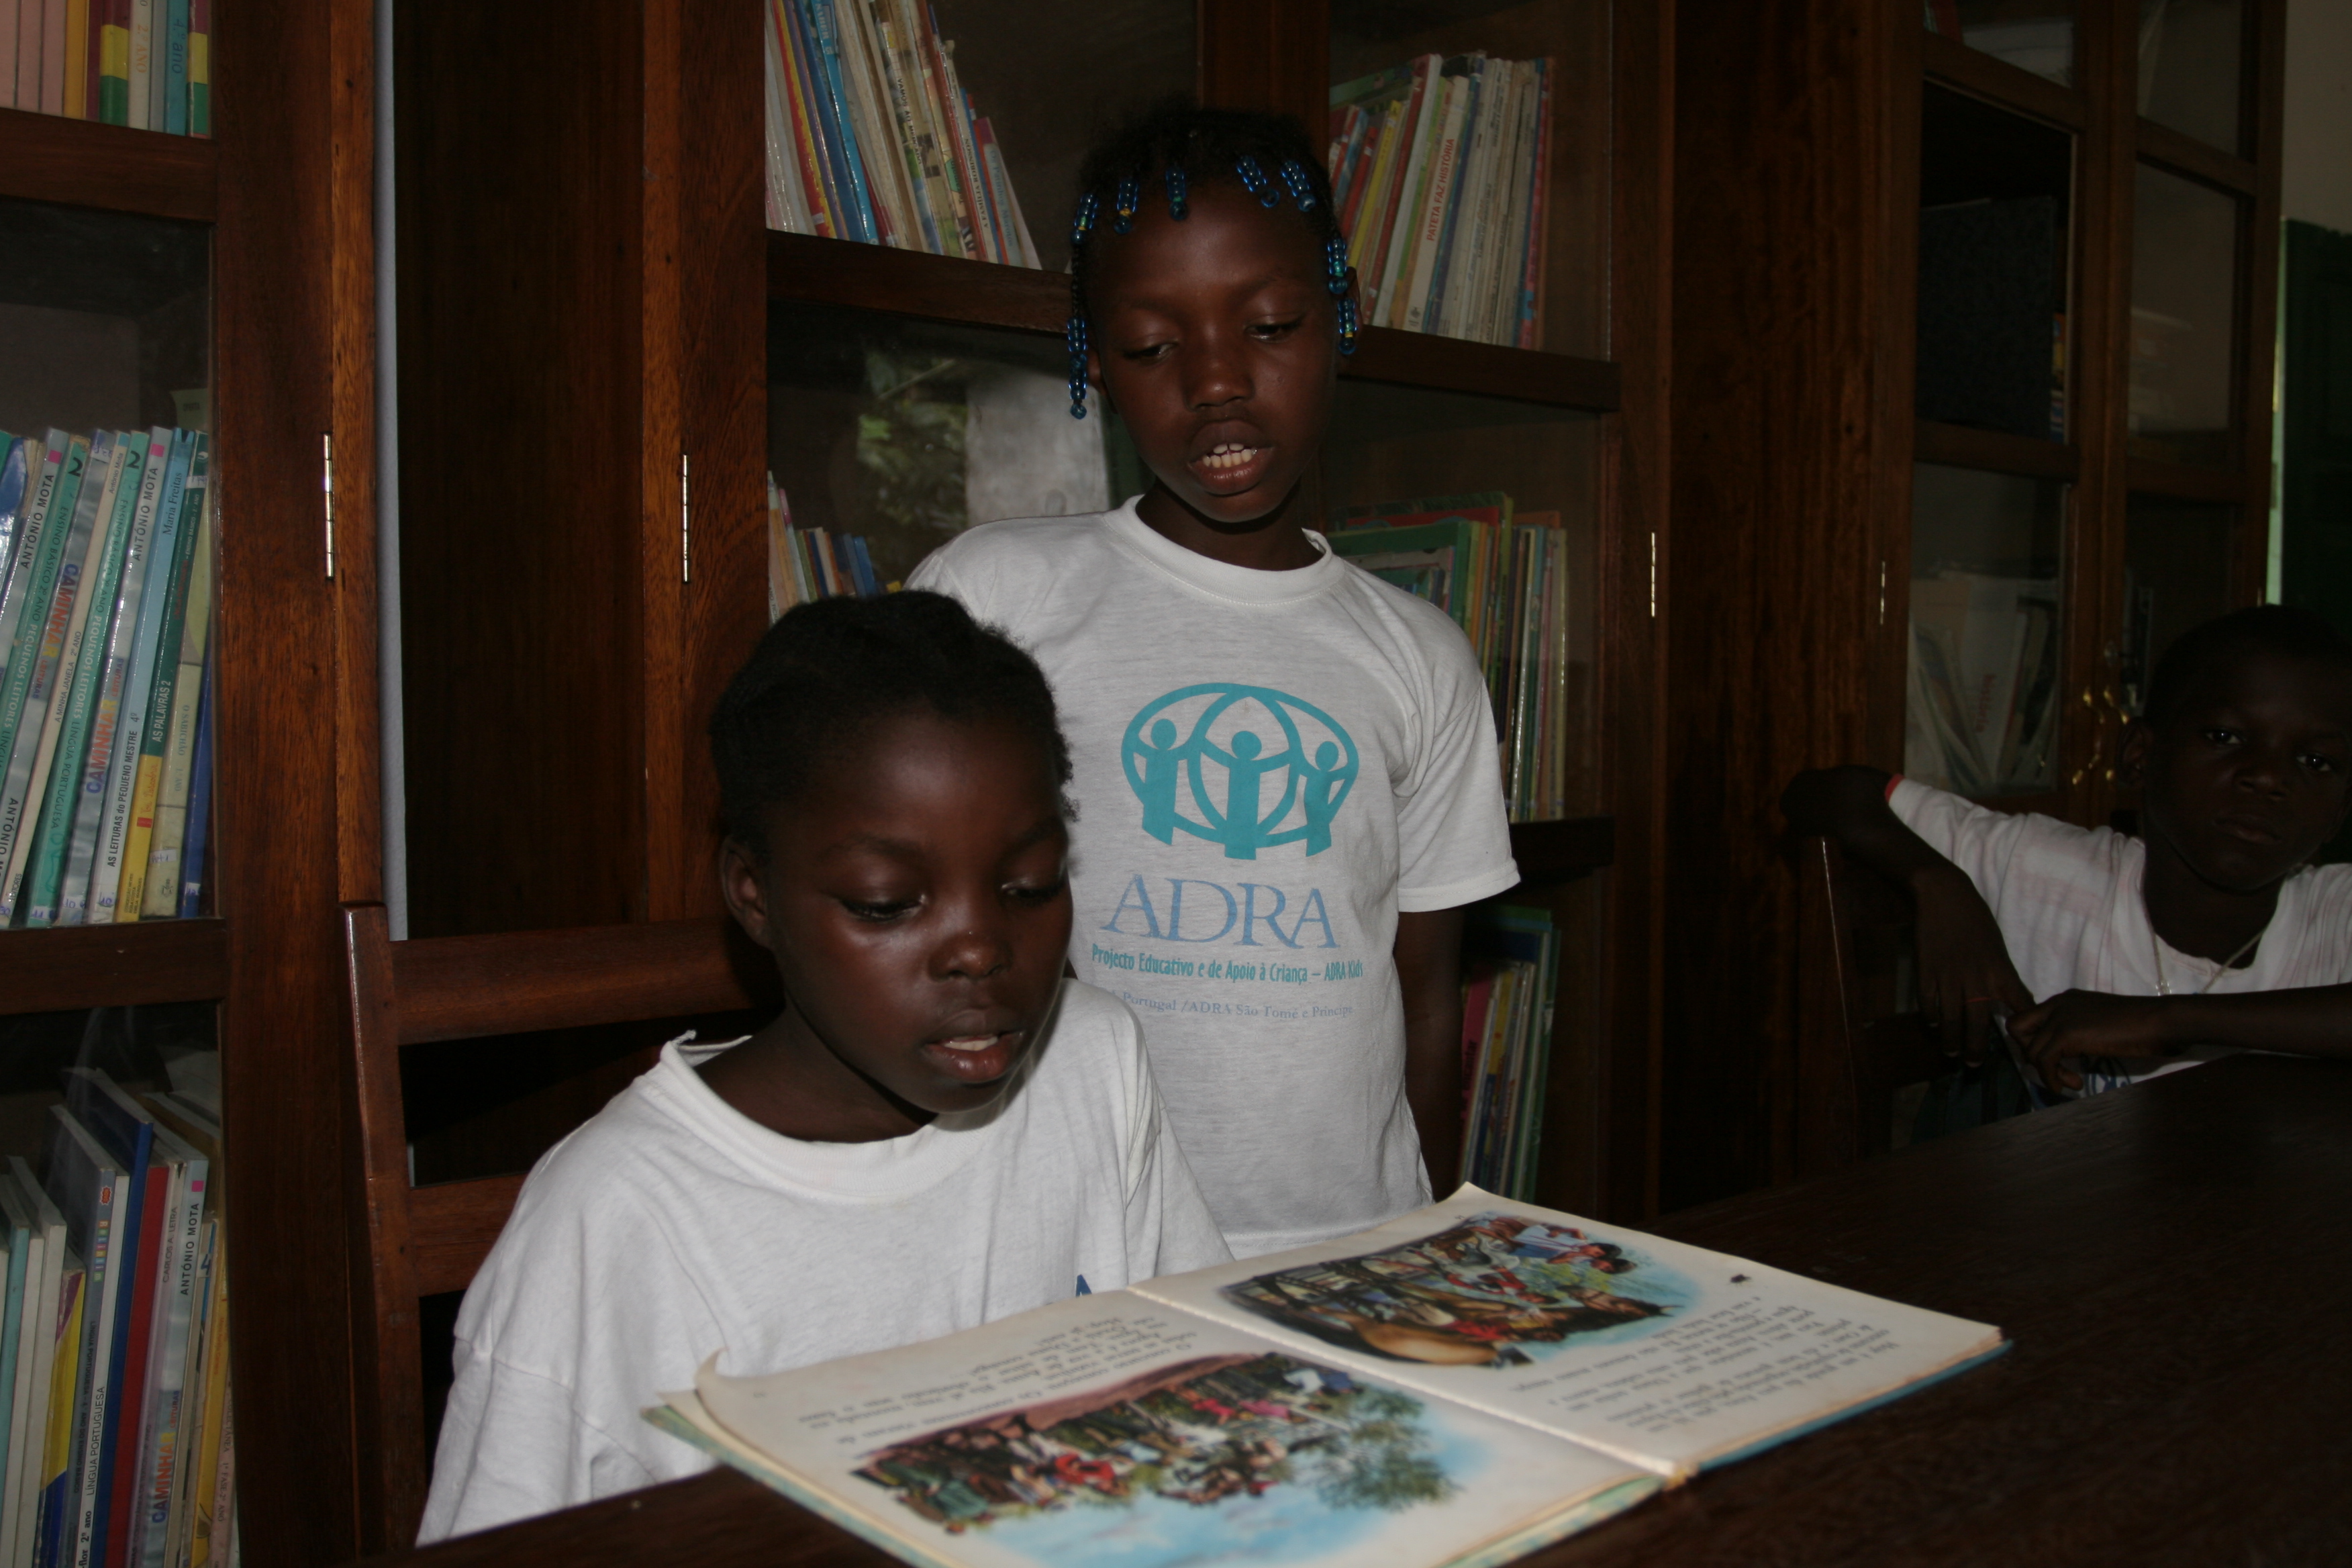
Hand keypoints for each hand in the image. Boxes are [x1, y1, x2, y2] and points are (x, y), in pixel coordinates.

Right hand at [1909, 863, 2034, 1061]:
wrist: (1945, 897)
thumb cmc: (1976, 919)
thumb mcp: (1998, 948)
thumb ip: (2004, 976)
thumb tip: (2012, 998)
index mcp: (2001, 973)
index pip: (2019, 1008)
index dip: (2022, 1031)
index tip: (2023, 1048)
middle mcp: (1977, 982)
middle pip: (1978, 1025)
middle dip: (1976, 1049)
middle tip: (1974, 1065)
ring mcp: (1950, 980)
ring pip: (1951, 1021)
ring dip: (1950, 1041)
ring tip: (1951, 1052)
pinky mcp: (1927, 975)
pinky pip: (1929, 1005)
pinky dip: (1931, 1018)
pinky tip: (1933, 1024)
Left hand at [2007, 990, 2178, 1092]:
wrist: (2161, 1021)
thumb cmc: (2142, 1026)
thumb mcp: (2100, 1024)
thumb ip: (2079, 1031)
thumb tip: (2064, 1052)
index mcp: (2065, 1000)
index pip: (2029, 1018)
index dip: (2033, 1041)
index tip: (2054, 1059)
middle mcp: (2058, 1004)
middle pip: (2017, 1029)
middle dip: (2030, 1054)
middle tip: (2055, 1071)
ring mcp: (2060, 1017)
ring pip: (2030, 1050)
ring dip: (2047, 1073)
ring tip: (2072, 1082)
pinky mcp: (2067, 1034)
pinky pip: (2043, 1061)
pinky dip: (2052, 1079)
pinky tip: (2073, 1086)